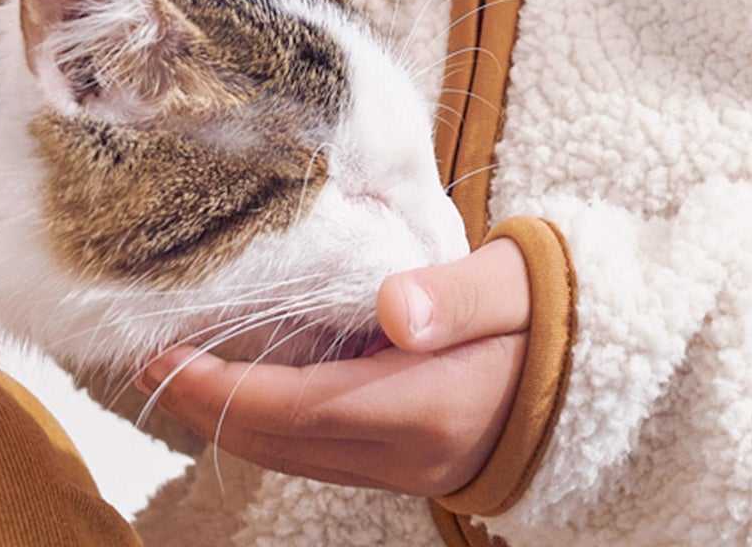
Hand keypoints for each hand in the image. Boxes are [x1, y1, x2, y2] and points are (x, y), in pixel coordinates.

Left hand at [137, 239, 530, 495]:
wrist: (606, 366)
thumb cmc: (554, 310)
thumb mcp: (515, 286)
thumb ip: (456, 295)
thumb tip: (395, 306)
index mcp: (428, 410)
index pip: (297, 412)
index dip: (221, 390)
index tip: (165, 357)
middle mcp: (409, 454)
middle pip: (280, 444)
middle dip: (205, 405)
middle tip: (145, 360)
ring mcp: (407, 466)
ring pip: (294, 455)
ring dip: (229, 416)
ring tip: (173, 369)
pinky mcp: (406, 460)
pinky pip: (319, 450)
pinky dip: (268, 420)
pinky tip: (238, 381)